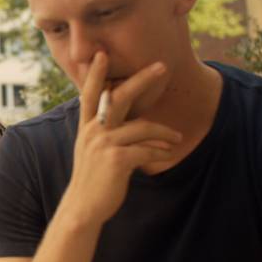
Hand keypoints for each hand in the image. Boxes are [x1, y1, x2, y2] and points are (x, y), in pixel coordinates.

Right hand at [66, 52, 182, 225]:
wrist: (83, 208)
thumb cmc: (93, 178)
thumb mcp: (92, 150)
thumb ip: (105, 132)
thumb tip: (130, 122)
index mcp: (87, 127)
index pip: (90, 94)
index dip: (95, 74)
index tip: (101, 54)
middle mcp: (93, 131)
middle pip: (118, 97)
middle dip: (141, 80)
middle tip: (162, 66)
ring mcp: (104, 145)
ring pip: (142, 127)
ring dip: (165, 132)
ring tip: (177, 138)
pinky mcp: (117, 160)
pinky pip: (147, 150)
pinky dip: (161, 151)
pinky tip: (168, 153)